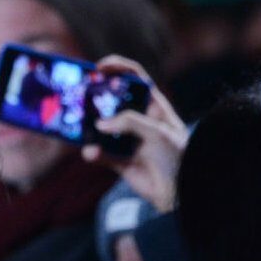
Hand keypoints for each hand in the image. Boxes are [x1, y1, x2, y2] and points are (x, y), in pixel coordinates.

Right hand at [82, 55, 188, 212]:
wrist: (182, 193)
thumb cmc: (178, 156)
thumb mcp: (157, 131)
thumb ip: (129, 122)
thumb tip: (100, 124)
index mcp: (154, 105)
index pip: (134, 78)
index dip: (117, 68)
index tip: (99, 68)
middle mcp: (140, 120)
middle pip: (113, 100)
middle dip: (96, 96)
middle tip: (81, 94)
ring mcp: (129, 140)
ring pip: (103, 127)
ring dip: (90, 126)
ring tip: (77, 124)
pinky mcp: (121, 161)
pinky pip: (101, 153)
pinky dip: (93, 152)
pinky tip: (90, 152)